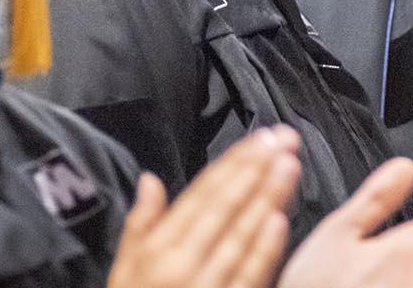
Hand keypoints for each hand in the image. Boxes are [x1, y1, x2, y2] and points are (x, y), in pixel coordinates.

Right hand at [108, 125, 300, 287]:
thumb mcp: (123, 272)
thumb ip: (139, 225)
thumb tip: (151, 181)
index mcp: (157, 250)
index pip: (200, 194)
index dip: (233, 163)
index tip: (260, 138)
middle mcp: (180, 266)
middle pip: (224, 207)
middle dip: (256, 169)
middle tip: (284, 138)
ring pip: (241, 235)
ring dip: (266, 198)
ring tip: (290, 166)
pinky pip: (248, 277)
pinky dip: (263, 249)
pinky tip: (279, 221)